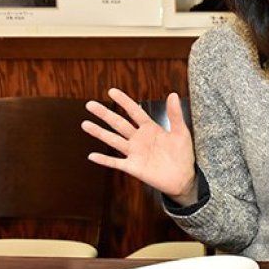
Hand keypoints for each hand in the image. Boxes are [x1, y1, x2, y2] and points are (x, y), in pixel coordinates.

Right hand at [81, 88, 196, 204]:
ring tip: (85, 124)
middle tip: (90, 104)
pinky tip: (92, 155)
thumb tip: (173, 94)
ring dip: (99, 133)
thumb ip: (175, 115)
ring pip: (113, 140)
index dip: (124, 101)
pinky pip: (115, 162)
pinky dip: (104, 160)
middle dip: (105, 114)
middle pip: (119, 124)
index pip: (134, 111)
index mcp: (150, 128)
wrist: (183, 178)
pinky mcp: (133, 167)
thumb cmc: (183, 154)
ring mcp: (134, 153)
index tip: (111, 91)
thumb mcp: (181, 132)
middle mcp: (139, 139)